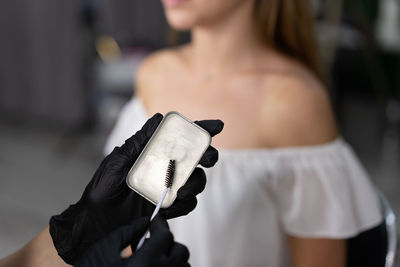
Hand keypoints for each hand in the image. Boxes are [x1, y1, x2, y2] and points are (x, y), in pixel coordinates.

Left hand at [49, 113, 223, 263]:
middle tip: (208, 159)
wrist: (98, 222)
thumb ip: (141, 142)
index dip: (201, 130)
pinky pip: (188, 204)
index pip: (181, 138)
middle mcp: (166, 168)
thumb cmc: (104, 188)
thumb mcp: (119, 161)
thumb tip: (159, 119)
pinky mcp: (170, 206)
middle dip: (208, 156)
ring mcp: (169, 188)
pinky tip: (168, 207)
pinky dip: (183, 205)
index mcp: (155, 153)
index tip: (217, 126)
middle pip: (197, 158)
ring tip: (181, 190)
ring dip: (195, 183)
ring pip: (197, 181)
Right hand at [76, 216, 189, 266]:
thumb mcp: (104, 249)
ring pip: (182, 266)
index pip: (165, 235)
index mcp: (145, 263)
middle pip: (180, 251)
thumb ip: (127, 232)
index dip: (159, 224)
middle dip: (168, 242)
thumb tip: (143, 222)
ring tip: (155, 256)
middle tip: (152, 240)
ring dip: (173, 258)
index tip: (153, 222)